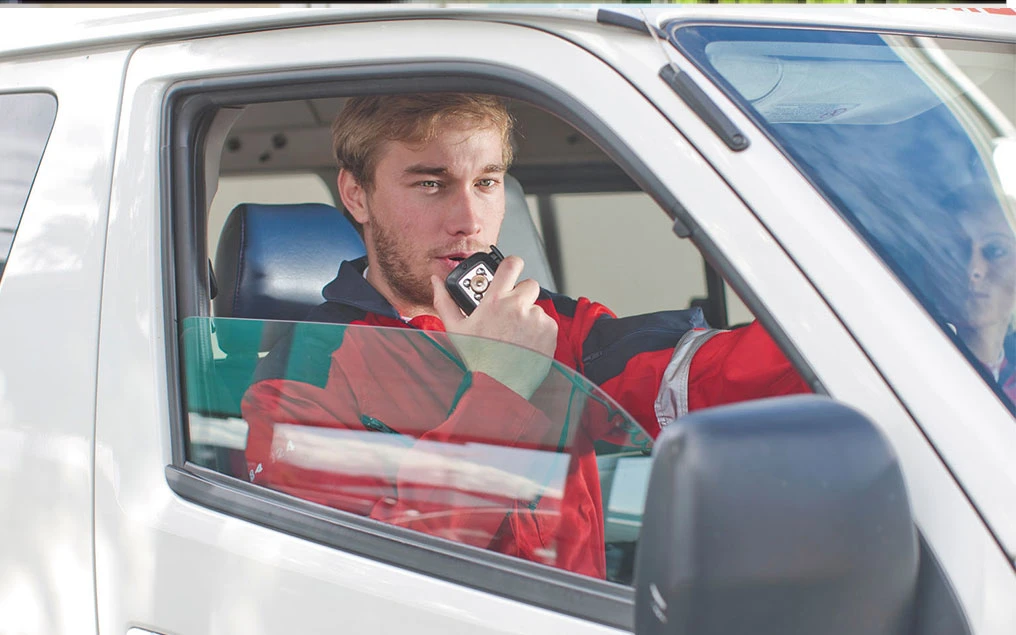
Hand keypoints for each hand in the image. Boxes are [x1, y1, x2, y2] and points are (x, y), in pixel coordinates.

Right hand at [431, 256, 557, 398]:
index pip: (511, 264)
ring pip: (537, 307)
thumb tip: (435, 281)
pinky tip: (525, 342)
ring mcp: (536, 318)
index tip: (510, 270)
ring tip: (515, 334)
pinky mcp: (549, 331)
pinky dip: (539, 330)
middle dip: (521, 294)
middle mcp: (518, 306)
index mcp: (496, 300)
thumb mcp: (455, 328)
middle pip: (529, 284)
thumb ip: (445, 300)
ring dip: (529, 315)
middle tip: (511, 311)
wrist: (499, 385)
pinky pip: (547, 322)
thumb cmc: (477, 359)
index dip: (512, 264)